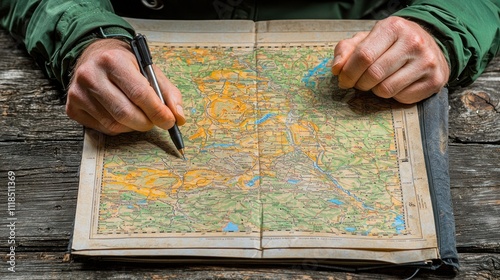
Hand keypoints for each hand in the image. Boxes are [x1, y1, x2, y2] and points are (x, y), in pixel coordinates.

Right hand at [66, 38, 185, 134]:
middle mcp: (91, 75)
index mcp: (113, 60)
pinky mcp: (72, 107)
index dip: (158, 111)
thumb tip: (179, 118)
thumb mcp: (150, 70)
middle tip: (156, 122)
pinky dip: (118, 128)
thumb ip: (168, 93)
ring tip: (139, 116)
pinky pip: (102, 129)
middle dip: (147, 123)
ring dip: (133, 126)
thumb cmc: (126, 64)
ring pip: (114, 125)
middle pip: (125, 113)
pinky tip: (121, 116)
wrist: (93, 56)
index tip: (170, 121)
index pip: (139, 93)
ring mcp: (78, 92)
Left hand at [332, 16, 449, 103]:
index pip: (363, 56)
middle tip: (358, 83)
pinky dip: (393, 96)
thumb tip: (336, 69)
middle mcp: (413, 42)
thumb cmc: (391, 44)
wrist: (430, 47)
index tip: (343, 80)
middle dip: (359, 84)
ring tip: (377, 82)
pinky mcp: (434, 81)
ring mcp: (427, 62)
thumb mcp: (368, 39)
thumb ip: (346, 50)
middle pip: (373, 74)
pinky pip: (402, 98)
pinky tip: (396, 84)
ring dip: (375, 90)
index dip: (348, 72)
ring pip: (386, 89)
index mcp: (393, 27)